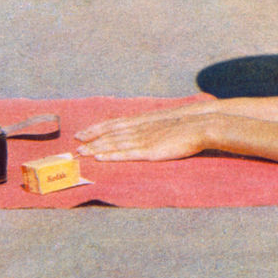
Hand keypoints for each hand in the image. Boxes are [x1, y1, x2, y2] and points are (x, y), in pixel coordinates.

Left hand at [76, 112, 216, 161]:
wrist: (202, 125)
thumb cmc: (189, 124)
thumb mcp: (167, 120)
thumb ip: (154, 125)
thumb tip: (147, 129)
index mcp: (144, 120)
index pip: (115, 123)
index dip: (98, 128)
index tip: (84, 131)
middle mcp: (140, 128)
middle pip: (110, 133)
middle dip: (91, 138)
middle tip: (75, 143)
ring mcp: (143, 139)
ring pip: (114, 144)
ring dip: (95, 148)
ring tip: (80, 152)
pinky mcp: (149, 151)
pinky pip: (125, 154)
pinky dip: (110, 156)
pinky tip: (99, 158)